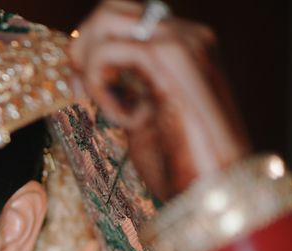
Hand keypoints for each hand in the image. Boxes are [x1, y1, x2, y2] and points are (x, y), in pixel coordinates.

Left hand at [69, 0, 251, 199]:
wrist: (213, 191)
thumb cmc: (181, 165)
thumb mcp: (139, 119)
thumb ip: (119, 89)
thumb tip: (80, 71)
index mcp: (180, 47)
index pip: (118, 18)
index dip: (86, 48)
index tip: (78, 91)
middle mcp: (185, 34)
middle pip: (110, 9)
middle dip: (81, 50)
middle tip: (81, 94)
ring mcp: (182, 41)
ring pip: (106, 22)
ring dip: (91, 69)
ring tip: (108, 109)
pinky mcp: (172, 58)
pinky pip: (109, 53)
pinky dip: (102, 88)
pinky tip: (126, 119)